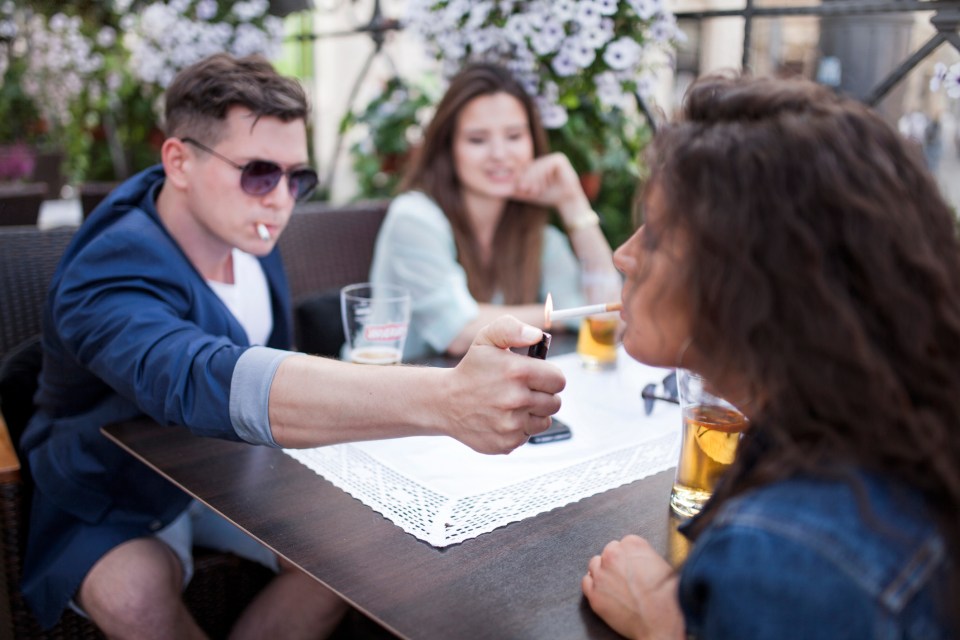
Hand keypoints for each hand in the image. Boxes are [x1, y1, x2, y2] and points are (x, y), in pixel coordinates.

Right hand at [443, 316, 564, 453]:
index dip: (549, 377)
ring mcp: (512, 425)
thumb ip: (513, 329)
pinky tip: (503, 418)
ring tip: (512, 404)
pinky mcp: (507, 442)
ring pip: (544, 421)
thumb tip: (537, 335)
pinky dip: (520, 428)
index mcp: (517, 372)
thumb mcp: (487, 339)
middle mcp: (516, 400)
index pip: (558, 380)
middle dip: (543, 395)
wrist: (445, 402)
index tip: (537, 377)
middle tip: (522, 390)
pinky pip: (529, 435)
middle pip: (555, 403)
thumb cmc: (471, 370)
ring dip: (533, 413)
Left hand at [513, 153, 589, 219]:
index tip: (521, 190)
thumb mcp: (527, 193)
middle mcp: (543, 159)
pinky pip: (546, 165)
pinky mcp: (559, 158)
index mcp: (536, 164)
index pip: (523, 168)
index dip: (521, 178)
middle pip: (528, 167)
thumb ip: (515, 190)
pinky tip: (545, 185)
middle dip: (526, 180)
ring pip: (536, 167)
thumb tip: (498, 191)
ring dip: (534, 180)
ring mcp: (552, 157)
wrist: (565, 203)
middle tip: (526, 191)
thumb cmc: (547, 197)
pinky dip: (543, 175)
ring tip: (535, 191)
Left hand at [582, 535, 684, 639]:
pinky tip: (605, 592)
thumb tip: (640, 560)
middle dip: (616, 562)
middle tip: (627, 577)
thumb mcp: (664, 566)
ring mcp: (601, 574)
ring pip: (595, 564)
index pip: (624, 543)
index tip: (635, 565)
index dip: (630, 556)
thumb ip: (646, 556)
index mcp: (632, 544)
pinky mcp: (594, 594)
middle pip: (609, 551)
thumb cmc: (667, 598)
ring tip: (616, 584)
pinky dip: (594, 586)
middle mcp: (613, 555)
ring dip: (603, 572)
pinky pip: (586, 582)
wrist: (660, 624)